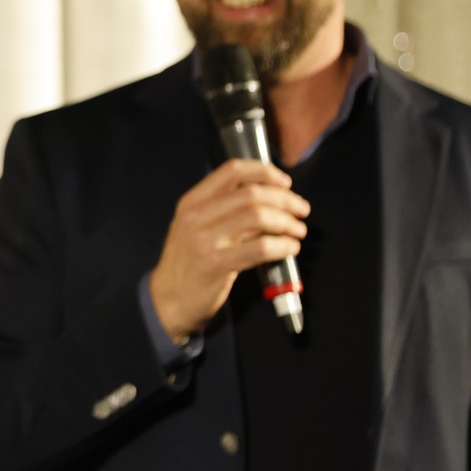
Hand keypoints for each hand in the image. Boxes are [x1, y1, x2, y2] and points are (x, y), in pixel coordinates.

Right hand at [147, 160, 309, 339]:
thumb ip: (223, 210)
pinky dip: (282, 245)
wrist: (168, 300)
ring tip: (298, 231)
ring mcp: (204, 240)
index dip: (264, 172)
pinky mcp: (216, 265)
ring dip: (287, 222)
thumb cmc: (189, 262)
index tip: (285, 183)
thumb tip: (270, 198)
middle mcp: (196, 216)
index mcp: (192, 202)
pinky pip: (260, 248)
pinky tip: (290, 248)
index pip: (232, 170)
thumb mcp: (195, 227)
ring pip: (258, 217)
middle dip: (285, 200)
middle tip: (301, 210)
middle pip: (251, 194)